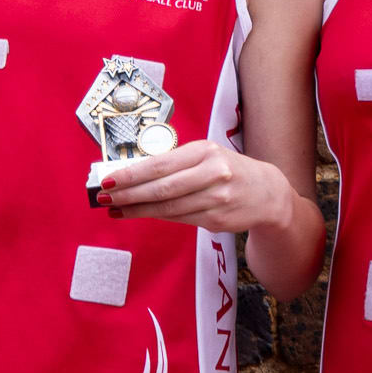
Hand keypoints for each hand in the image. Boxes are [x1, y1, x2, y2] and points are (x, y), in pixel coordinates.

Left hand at [97, 138, 294, 233]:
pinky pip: (179, 219)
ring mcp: (216, 200)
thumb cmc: (229, 170)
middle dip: (128, 195)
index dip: (132, 174)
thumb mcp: (206, 156)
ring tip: (116, 209)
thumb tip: (133, 174)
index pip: (161, 164)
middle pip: (162, 189)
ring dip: (137, 210)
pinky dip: (156, 217)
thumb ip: (175, 164)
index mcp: (206, 152)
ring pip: (168, 208)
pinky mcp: (216, 220)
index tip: (109, 179)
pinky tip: (140, 214)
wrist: (267, 193)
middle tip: (104, 198)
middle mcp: (213, 175)